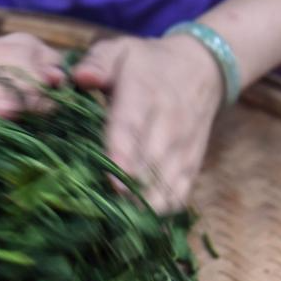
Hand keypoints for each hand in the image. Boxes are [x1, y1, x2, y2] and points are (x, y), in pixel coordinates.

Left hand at [73, 35, 222, 212]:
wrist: (202, 68)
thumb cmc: (147, 63)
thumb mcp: (120, 50)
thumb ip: (97, 62)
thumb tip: (79, 78)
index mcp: (143, 94)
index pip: (130, 128)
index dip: (122, 157)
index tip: (111, 182)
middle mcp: (167, 123)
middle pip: (149, 165)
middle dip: (128, 193)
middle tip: (101, 218)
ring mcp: (182, 147)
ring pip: (166, 186)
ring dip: (144, 209)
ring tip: (117, 231)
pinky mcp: (192, 165)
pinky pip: (180, 195)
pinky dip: (162, 214)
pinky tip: (139, 229)